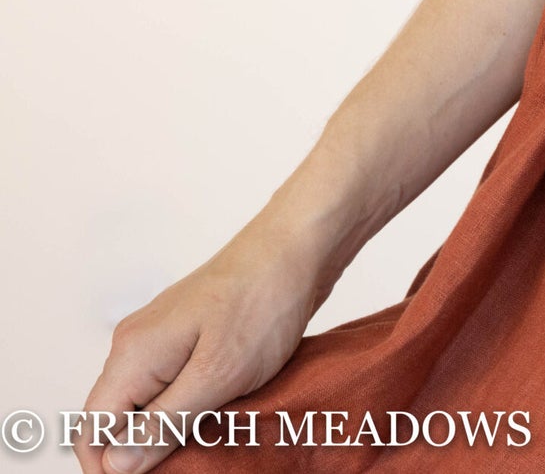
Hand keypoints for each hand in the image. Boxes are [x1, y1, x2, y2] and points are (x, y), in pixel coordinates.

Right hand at [77, 215, 339, 473]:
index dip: (112, 467)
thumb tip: (114, 467)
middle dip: (143, 451)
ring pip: (146, 405)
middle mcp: (135, 346)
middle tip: (194, 458)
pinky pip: (173, 385)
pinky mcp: (189, 337)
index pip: (91, 432)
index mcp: (130, 356)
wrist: (299, 245)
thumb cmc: (263, 302)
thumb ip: (163, 424)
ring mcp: (161, 339)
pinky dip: (190, 406)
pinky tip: (221, 412)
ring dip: (171, 430)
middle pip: (115, 420)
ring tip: (213, 436)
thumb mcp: (217, 375)